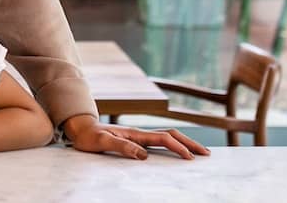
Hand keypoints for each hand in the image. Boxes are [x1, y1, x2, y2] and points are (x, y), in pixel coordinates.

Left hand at [63, 114, 209, 159]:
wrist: (81, 128)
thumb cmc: (89, 136)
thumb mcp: (102, 142)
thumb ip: (122, 147)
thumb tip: (144, 155)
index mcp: (135, 133)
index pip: (163, 139)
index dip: (178, 148)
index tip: (190, 158)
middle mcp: (140, 133)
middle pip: (171, 135)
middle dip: (189, 143)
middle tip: (206, 154)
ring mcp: (139, 136)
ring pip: (167, 137)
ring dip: (184, 143)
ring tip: (198, 152)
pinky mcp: (136, 140)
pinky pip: (160, 142)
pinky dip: (173, 145)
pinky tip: (177, 152)